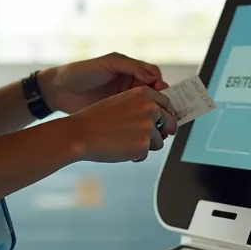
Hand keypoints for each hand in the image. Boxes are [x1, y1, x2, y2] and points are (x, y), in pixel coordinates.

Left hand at [40, 53, 168, 114]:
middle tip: (166, 112)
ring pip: (148, 109)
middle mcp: (130, 86)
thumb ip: (131, 66)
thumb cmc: (81, 72)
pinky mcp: (118, 115)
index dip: (161, 85)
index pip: (154, 77)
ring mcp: (125, 101)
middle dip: (162, 104)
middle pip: (155, 95)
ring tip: (159, 123)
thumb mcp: (107, 63)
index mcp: (131, 71)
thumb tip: (153, 76)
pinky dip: (142, 124)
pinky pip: (135, 120)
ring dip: (155, 116)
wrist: (59, 90)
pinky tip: (145, 130)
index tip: (163, 93)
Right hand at [62, 86, 178, 162]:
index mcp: (144, 93)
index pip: (167, 103)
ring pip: (158, 141)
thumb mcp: (121, 103)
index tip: (165, 121)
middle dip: (163, 132)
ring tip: (124, 143)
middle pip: (170, 122)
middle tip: (149, 138)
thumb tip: (159, 118)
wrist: (80, 134)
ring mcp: (148, 126)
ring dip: (145, 145)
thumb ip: (141, 106)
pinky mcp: (144, 144)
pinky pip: (146, 154)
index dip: (167, 114)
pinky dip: (135, 156)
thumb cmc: (95, 120)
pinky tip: (119, 150)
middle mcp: (150, 107)